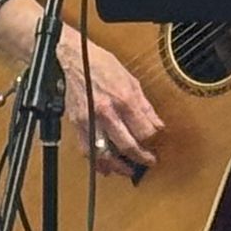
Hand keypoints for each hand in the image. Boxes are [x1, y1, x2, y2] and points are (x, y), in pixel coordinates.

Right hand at [57, 26, 159, 178]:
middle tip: (148, 162)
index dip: (152, 141)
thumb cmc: (101, 65)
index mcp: (123, 99)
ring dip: (118, 166)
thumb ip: (145, 106)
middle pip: (127, 145)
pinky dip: (96, 161)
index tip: (155, 144)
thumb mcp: (131, 80)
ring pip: (105, 152)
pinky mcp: (77, 123)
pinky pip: (86, 149)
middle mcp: (106, 112)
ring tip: (127, 171)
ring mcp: (90, 119)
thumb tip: (157, 124)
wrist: (74, 59)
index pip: (144, 131)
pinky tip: (104, 167)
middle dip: (140, 158)